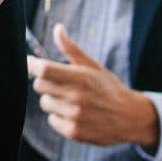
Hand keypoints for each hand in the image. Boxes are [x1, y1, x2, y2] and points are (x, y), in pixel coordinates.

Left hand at [28, 25, 159, 148]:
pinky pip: (52, 120)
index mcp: (81, 77)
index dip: (33, 65)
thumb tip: (58, 28)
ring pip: (45, 103)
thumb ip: (71, 49)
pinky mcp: (73, 132)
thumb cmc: (108, 88)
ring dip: (53, 100)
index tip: (31, 63)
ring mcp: (74, 116)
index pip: (44, 69)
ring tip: (72, 100)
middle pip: (39, 85)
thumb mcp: (93, 66)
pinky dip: (59, 116)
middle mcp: (77, 97)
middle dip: (46, 82)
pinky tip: (74, 114)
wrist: (130, 117)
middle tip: (61, 84)